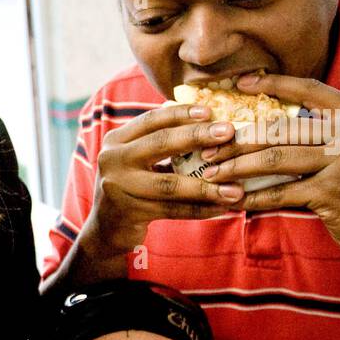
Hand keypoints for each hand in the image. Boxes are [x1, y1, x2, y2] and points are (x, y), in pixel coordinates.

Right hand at [84, 103, 245, 257]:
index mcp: (116, 141)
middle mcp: (112, 159)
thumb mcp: (136, 160)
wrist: (105, 228)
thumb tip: (207, 122)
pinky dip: (199, 210)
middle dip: (198, 136)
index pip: (152, 120)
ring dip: (206, 186)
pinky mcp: (128, 212)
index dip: (181, 113)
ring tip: (234, 189)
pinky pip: (172, 210)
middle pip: (160, 143)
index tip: (211, 111)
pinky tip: (220, 208)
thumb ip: (159, 143)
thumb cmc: (131, 187)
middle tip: (229, 133)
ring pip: (169, 184)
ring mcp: (117, 187)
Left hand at [202, 71, 339, 264]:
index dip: (273, 84)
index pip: (309, 90)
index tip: (238, 83)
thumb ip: (330, 135)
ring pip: (276, 158)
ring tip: (210, 171)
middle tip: (207, 145)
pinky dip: (254, 198)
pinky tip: (233, 200)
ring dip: (237, 166)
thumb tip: (278, 129)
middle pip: (282, 127)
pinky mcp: (335, 191)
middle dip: (239, 138)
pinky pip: (282, 192)